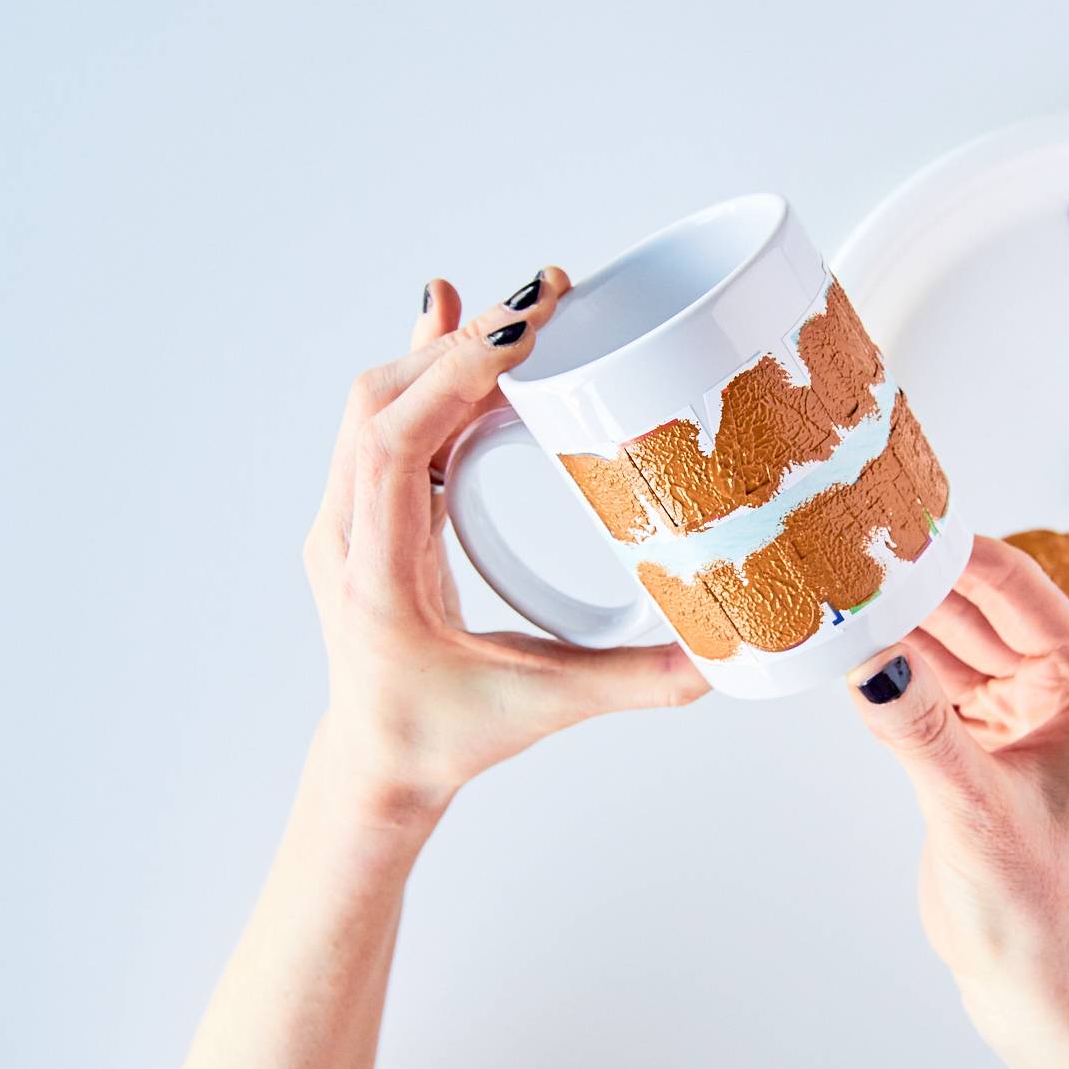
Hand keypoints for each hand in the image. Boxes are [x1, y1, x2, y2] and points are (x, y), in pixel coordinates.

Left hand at [303, 270, 707, 828]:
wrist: (375, 767)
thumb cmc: (442, 740)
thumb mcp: (545, 708)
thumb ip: (634, 682)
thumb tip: (723, 656)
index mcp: (376, 576)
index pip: (396, 445)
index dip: (453, 376)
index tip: (521, 330)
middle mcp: (346, 536)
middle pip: (382, 402)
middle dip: (464, 342)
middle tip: (548, 301)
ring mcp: (347, 520)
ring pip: (378, 403)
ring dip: (447, 352)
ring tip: (526, 315)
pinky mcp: (367, 513)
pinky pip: (387, 423)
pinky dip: (432, 376)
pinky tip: (465, 334)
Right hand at [847, 536, 1068, 1058]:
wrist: (1037, 990)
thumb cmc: (1044, 913)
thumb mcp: (977, 812)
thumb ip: (920, 729)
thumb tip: (870, 658)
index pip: (1017, 589)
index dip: (953, 552)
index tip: (892, 520)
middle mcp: (1060, 692)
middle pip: (976, 609)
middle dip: (913, 583)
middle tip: (842, 549)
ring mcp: (1017, 717)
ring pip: (946, 645)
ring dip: (895, 625)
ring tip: (831, 590)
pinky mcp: (975, 748)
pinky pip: (927, 687)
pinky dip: (888, 672)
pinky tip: (842, 650)